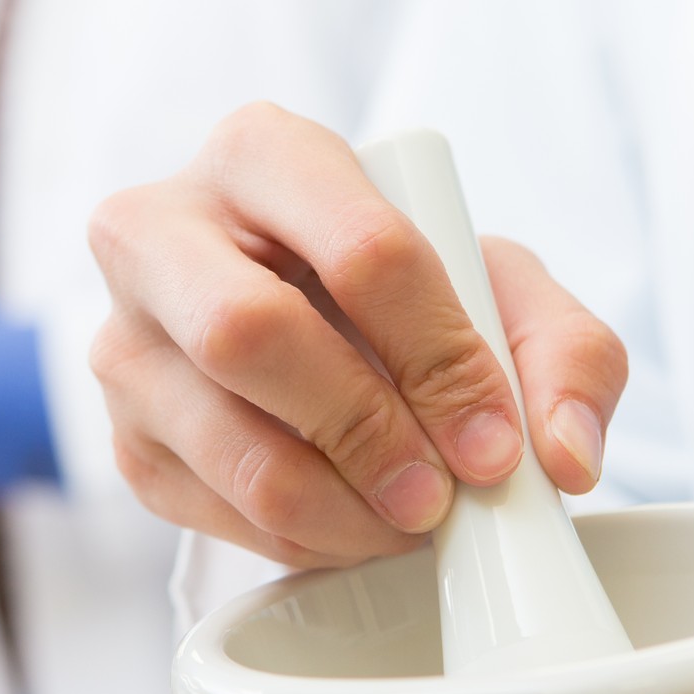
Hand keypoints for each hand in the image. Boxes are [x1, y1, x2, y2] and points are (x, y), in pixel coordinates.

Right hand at [87, 103, 627, 568]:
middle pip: (246, 331)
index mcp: (262, 153)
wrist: (314, 325)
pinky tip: (352, 523)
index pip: (359, 247)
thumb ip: (569, 356)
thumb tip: (561, 458)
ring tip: (408, 521)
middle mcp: (160, 230)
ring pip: (224, 440)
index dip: (439, 356)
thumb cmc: (401, 292)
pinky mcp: (125, 436)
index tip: (493, 441)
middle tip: (437, 494)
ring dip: (339, 507)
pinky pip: (210, 509)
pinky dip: (300, 539)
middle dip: (364, 430)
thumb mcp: (506, 290)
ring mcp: (124, 338)